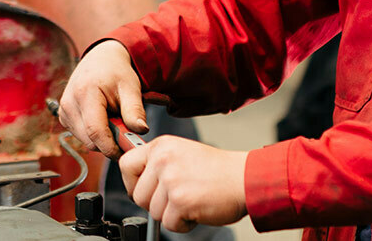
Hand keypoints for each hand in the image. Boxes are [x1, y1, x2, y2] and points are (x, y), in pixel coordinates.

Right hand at [57, 40, 147, 157]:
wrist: (100, 59)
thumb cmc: (115, 72)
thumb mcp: (131, 87)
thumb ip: (135, 110)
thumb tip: (141, 130)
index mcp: (85, 94)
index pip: (95, 132)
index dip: (111, 147)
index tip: (126, 152)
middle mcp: (69, 104)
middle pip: (90, 140)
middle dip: (109, 142)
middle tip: (125, 131)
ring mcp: (64, 111)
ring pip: (85, 141)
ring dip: (102, 138)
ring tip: (113, 119)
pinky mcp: (63, 117)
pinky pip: (81, 136)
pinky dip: (94, 134)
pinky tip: (102, 119)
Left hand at [119, 136, 248, 231]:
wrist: (245, 178)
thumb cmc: (218, 170)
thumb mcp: (182, 153)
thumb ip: (158, 164)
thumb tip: (137, 183)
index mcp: (162, 146)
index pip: (126, 164)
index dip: (132, 182)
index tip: (145, 189)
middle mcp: (163, 160)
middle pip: (138, 195)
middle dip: (156, 203)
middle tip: (178, 197)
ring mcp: (171, 180)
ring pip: (153, 212)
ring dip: (172, 214)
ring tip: (192, 200)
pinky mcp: (181, 200)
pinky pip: (169, 224)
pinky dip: (183, 224)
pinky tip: (197, 210)